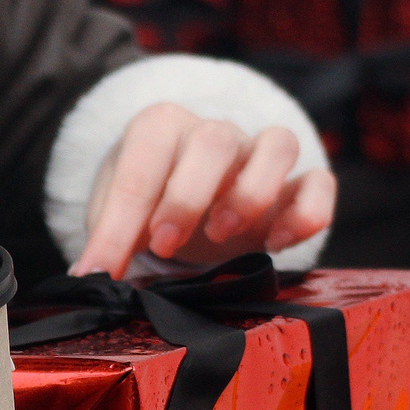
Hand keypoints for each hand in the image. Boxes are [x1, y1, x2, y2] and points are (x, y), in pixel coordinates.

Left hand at [72, 103, 336, 277]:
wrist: (183, 202)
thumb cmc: (145, 205)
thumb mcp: (113, 217)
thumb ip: (107, 241)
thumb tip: (89, 279)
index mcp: (160, 129)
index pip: (142, 165)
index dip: (123, 220)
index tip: (106, 266)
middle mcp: (215, 133)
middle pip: (214, 139)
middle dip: (187, 196)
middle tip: (165, 246)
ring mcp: (259, 154)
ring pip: (278, 143)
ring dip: (253, 191)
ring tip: (222, 235)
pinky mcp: (297, 184)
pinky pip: (319, 182)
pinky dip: (306, 211)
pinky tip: (277, 244)